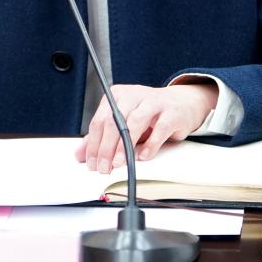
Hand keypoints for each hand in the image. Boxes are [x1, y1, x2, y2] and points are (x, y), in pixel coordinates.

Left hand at [74, 82, 217, 173]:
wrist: (181, 104)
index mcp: (117, 95)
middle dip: (106, 148)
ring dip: (124, 146)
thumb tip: (80, 154)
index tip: (92, 163)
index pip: (100, 120)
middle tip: (104, 167)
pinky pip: (159, 129)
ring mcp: (154, 101)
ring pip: (134, 122)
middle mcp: (134, 94)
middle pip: (114, 121)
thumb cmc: (149, 115)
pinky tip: (143, 156)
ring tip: (118, 163)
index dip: (94, 144)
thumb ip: (102, 138)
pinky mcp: (172, 112)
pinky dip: (150, 145)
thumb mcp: (123, 123)